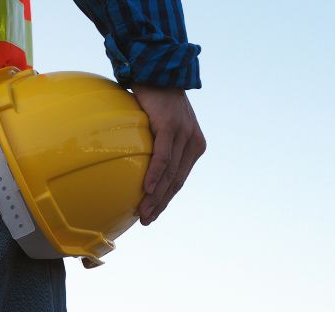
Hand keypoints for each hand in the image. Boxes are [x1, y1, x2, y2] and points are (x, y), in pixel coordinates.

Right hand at [133, 85, 205, 224]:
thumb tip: (140, 163)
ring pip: (171, 174)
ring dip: (156, 196)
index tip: (154, 213)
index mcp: (194, 146)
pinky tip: (147, 190)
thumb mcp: (162, 124)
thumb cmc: (155, 97)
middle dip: (161, 204)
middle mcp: (193, 142)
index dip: (167, 198)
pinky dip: (155, 175)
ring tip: (144, 212)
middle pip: (177, 181)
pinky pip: (163, 157)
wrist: (157, 68)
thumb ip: (159, 144)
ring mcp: (184, 135)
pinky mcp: (171, 127)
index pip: (180, 178)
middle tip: (146, 220)